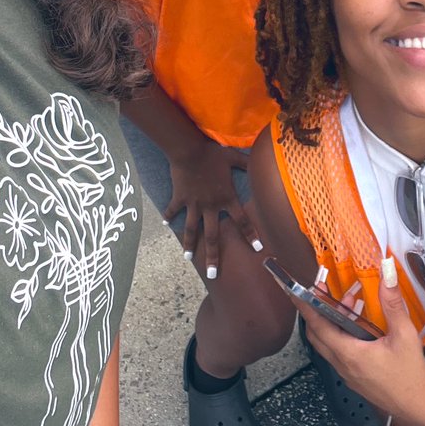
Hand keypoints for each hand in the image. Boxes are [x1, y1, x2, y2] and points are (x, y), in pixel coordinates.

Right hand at [164, 140, 259, 273]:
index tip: (257, 249)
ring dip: (189, 245)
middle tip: (214, 275)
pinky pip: (173, 210)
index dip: (251, 234)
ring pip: (191, 230)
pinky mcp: (180, 198)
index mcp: (226, 197)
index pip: (242, 220)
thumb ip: (246, 162)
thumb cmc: (212, 153)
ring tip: (187, 258)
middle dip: (214, 257)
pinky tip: (164, 223)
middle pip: (213, 236)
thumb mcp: (233, 157)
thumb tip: (260, 160)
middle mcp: (211, 206)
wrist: (188, 150)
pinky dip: (168, 215)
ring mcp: (194, 204)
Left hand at [299, 266, 424, 425]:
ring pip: (328, 345)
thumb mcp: (404, 334)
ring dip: (333, 323)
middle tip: (323, 292)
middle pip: (317, 336)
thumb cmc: (413, 374)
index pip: (318, 326)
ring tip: (351, 304)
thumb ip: (392, 303)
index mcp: (350, 354)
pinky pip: (339, 354)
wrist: (423, 406)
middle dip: (317, 311)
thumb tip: (387, 274)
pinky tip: (360, 327)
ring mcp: (348, 375)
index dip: (306, 307)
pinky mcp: (356, 379)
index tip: (295, 292)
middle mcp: (343, 365)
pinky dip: (341, 336)